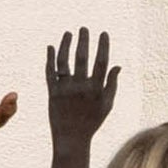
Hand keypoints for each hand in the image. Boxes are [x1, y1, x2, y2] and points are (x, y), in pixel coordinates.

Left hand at [44, 27, 118, 143]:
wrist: (71, 138)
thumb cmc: (92, 121)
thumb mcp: (107, 105)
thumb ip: (112, 84)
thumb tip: (117, 64)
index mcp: (96, 90)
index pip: (101, 62)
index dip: (103, 46)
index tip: (103, 33)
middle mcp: (80, 88)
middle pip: (81, 58)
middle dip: (83, 41)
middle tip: (84, 28)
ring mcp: (64, 90)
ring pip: (63, 62)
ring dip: (65, 45)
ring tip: (68, 33)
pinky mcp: (52, 93)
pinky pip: (49, 72)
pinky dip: (49, 58)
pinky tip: (51, 46)